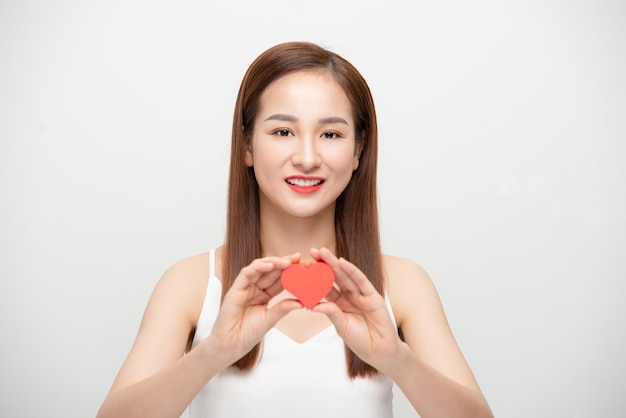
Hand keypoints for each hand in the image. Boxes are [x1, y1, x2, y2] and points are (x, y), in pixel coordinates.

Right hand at [206, 255, 302, 364]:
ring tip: (287, 261)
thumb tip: (301, 302)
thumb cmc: (248, 334)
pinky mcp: (235, 289)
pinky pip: (246, 273)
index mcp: (264, 295)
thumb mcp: (271, 319)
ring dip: (273, 262)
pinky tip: (270, 265)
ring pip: (259, 268)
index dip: (291, 272)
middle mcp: (254, 289)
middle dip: (284, 263)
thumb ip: (283, 308)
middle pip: (270, 271)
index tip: (304, 266)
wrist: (231, 345)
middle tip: (298, 258)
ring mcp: (245, 288)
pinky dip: (258, 267)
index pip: (278, 280)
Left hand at [310, 247, 403, 371]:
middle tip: (312, 251)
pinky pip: (361, 281)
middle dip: (324, 264)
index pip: (326, 287)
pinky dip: (352, 271)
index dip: (315, 277)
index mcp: (339, 304)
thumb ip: (332, 314)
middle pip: (335, 277)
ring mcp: (362, 295)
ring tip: (323, 252)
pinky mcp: (373, 296)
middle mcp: (350, 296)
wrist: (379, 352)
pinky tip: (342, 263)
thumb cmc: (360, 341)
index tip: (303, 266)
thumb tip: (314, 305)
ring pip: (346, 276)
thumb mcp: (342, 327)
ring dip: (335, 263)